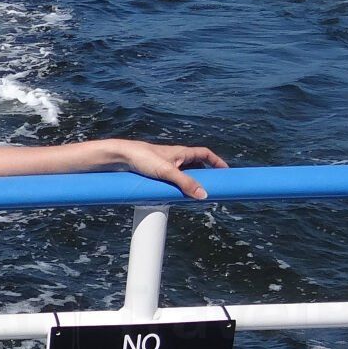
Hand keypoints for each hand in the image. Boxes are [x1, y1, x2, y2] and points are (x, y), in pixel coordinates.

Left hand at [110, 140, 228, 199]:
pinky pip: (172, 178)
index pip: (205, 154)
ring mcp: (165, 164)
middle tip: (212, 187)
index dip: (216, 161)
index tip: (226, 171)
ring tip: (195, 194)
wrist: (120, 156)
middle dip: (205, 174)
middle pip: (196, 164)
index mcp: (182, 152)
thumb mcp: (168, 172)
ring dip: (191, 181)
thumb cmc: (144, 159)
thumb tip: (204, 196)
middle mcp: (175, 156)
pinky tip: (176, 194)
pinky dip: (178, 185)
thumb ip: (185, 183)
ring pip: (184, 172)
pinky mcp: (155, 170)